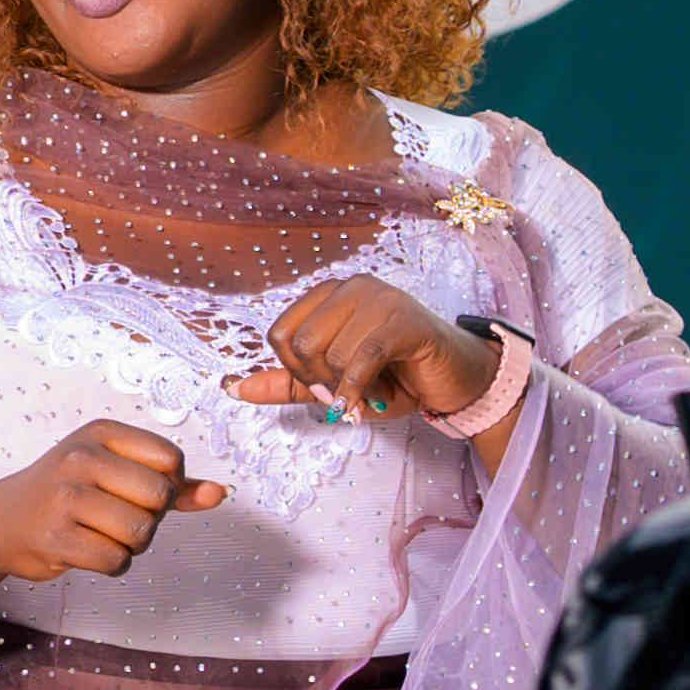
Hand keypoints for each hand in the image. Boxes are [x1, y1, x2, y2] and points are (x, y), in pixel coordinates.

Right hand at [0, 419, 228, 585]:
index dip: (168, 485)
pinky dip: (112, 564)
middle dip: (150, 518)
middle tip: (118, 518)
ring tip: (102, 534)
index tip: (139, 491)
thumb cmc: (66, 496)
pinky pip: (116, 560)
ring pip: (140, 532)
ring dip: (131, 545)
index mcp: (99, 433)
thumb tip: (219, 494)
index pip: (170, 459)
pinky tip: (87, 551)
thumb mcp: (114, 473)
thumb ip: (171, 483)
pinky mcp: (56, 536)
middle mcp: (80, 458)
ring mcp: (65, 497)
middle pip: (159, 497)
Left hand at [229, 278, 500, 428]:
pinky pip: (363, 356)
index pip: (280, 332)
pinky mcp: (405, 319)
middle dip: (318, 381)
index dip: (294, 370)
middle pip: (301, 341)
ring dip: (346, 387)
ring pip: (332, 351)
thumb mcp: (333, 383)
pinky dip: (357, 387)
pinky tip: (365, 402)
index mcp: (328, 296)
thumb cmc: (397, 378)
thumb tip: (233, 388)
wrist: (457, 381)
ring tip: (371, 392)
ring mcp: (379, 298)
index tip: (321, 391)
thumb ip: (287, 383)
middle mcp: (350, 287)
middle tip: (343, 397)